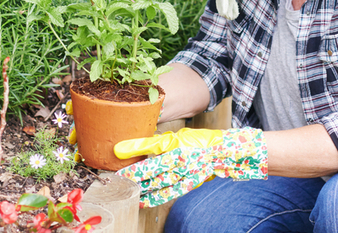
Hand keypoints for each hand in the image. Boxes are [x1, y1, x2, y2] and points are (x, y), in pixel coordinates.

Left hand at [115, 128, 267, 206]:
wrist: (222, 153)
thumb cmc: (197, 141)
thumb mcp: (172, 138)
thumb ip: (146, 143)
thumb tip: (121, 148)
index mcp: (177, 151)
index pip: (148, 164)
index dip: (131, 170)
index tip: (115, 171)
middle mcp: (181, 167)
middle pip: (151, 178)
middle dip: (132, 182)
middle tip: (115, 183)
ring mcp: (185, 179)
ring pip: (158, 189)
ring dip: (140, 191)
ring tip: (124, 191)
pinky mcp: (187, 186)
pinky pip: (167, 195)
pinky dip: (153, 199)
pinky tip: (142, 200)